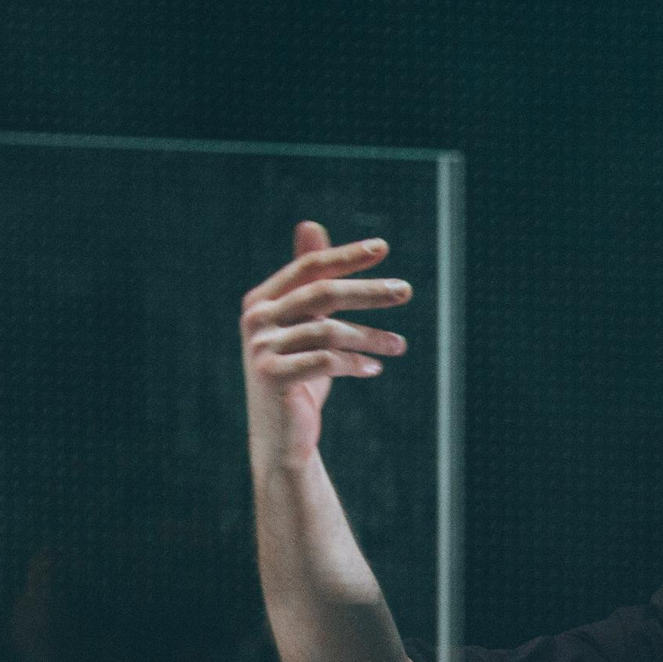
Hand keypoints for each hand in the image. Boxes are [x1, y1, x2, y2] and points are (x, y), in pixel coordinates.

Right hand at [241, 221, 411, 468]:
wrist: (282, 436)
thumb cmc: (300, 376)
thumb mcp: (306, 326)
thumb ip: (309, 281)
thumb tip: (310, 224)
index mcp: (262, 299)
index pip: (309, 267)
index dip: (345, 256)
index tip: (382, 248)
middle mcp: (256, 318)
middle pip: (322, 293)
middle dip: (368, 290)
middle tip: (405, 291)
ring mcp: (261, 347)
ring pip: (329, 330)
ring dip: (371, 336)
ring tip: (400, 345)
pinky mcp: (272, 375)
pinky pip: (326, 360)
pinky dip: (356, 363)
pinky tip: (375, 368)